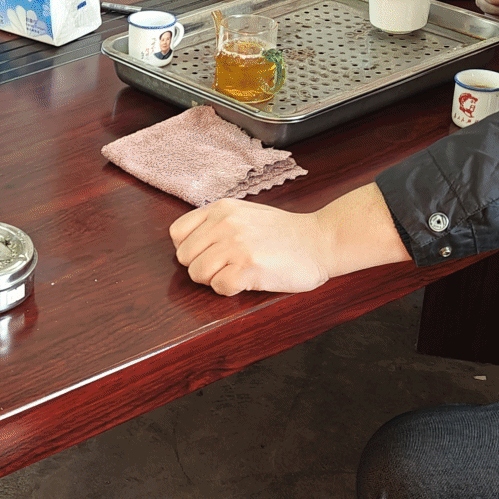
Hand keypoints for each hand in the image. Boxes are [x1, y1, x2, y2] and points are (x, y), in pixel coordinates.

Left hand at [172, 199, 334, 295]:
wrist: (321, 241)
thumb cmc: (285, 232)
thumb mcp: (245, 214)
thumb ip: (216, 223)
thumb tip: (187, 245)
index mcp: (221, 208)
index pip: (177, 234)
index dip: (190, 249)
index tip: (208, 254)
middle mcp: (225, 224)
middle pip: (184, 258)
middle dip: (202, 267)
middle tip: (226, 267)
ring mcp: (236, 245)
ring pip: (198, 274)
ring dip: (215, 280)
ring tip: (238, 273)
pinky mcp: (249, 267)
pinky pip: (219, 287)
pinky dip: (231, 290)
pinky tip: (248, 281)